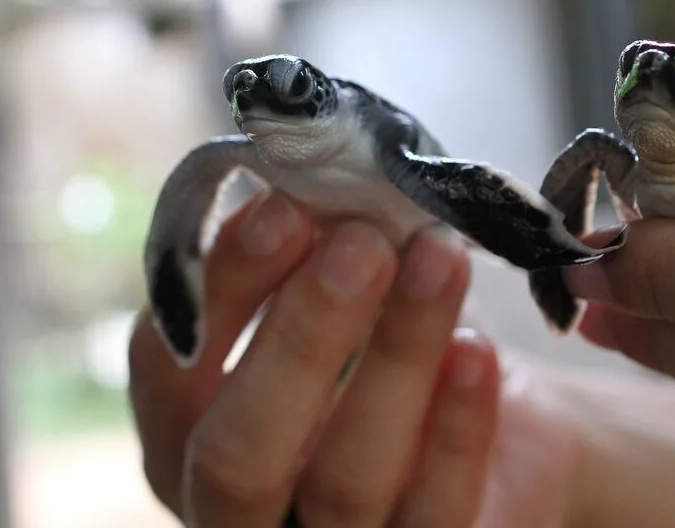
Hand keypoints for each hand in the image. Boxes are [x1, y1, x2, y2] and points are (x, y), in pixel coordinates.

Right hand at [130, 192, 500, 526]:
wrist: (503, 430)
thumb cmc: (392, 348)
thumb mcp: (345, 298)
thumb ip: (318, 254)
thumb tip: (320, 180)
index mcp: (194, 430)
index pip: (172, 369)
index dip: (222, 287)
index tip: (284, 205)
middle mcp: (240, 507)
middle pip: (238, 452)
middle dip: (301, 336)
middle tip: (363, 242)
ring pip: (346, 482)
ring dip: (396, 358)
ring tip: (440, 259)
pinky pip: (435, 514)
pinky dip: (455, 428)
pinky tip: (476, 350)